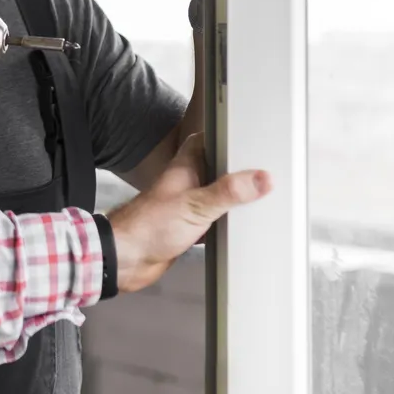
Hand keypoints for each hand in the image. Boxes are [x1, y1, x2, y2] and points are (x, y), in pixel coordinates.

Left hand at [108, 133, 269, 292]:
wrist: (126, 258)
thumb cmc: (147, 226)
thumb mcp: (196, 205)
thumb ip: (229, 192)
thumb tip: (260, 178)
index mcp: (186, 167)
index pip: (209, 140)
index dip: (228, 135)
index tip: (253, 134)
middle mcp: (188, 183)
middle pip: (218, 169)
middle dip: (239, 171)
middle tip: (266, 170)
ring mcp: (188, 205)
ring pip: (218, 197)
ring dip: (234, 200)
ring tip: (262, 198)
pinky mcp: (190, 228)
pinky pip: (216, 221)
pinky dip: (228, 224)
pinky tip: (242, 229)